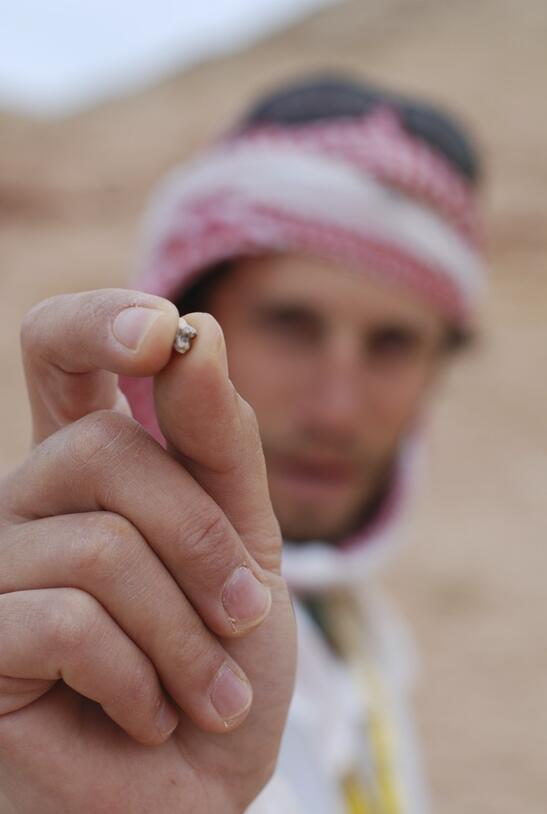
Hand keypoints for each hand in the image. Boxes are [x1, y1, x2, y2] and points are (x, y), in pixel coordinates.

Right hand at [0, 290, 295, 813]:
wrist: (197, 785)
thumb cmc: (221, 660)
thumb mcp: (246, 541)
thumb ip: (218, 443)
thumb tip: (194, 329)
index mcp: (93, 462)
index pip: (59, 349)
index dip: (98, 322)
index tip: (160, 332)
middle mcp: (30, 498)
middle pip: (104, 448)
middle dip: (201, 536)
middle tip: (242, 614)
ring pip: (100, 544)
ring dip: (185, 628)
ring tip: (203, 688)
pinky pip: (65, 618)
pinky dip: (139, 676)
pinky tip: (145, 714)